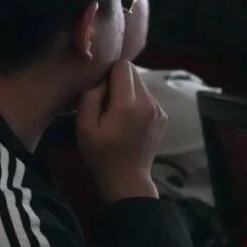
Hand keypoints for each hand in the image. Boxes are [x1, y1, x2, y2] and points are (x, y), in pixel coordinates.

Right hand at [75, 60, 164, 201]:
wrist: (127, 180)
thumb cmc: (101, 156)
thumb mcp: (84, 127)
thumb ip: (91, 96)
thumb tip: (101, 79)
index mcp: (128, 104)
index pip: (123, 66)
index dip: (108, 73)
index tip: (99, 91)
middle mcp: (148, 102)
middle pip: (133, 72)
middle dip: (117, 81)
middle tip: (105, 103)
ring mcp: (158, 109)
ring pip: (140, 84)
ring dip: (127, 91)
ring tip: (116, 114)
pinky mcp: (162, 116)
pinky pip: (146, 97)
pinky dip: (135, 102)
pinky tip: (127, 121)